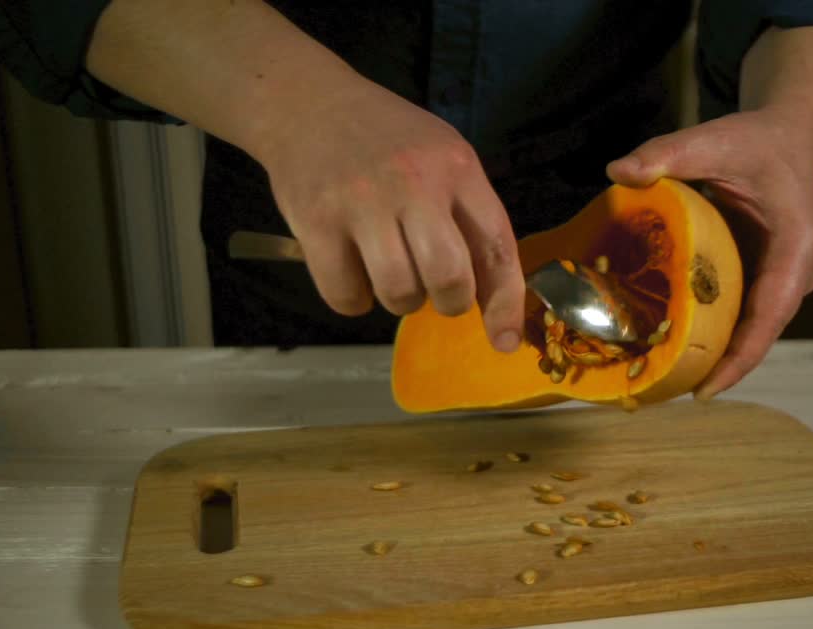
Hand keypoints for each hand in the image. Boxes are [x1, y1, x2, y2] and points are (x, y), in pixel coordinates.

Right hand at [254, 78, 524, 351]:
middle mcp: (414, 183)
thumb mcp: (442, 158)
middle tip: (434, 291)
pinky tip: (351, 270)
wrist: (307, 104)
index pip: (496, 245)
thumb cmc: (385, 141)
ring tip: (389, 272)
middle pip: (448, 277)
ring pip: (398, 292)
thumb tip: (494, 300)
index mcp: (456, 168)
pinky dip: (352, 299)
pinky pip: (345, 295)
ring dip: (399, 300)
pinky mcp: (316, 221)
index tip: (505, 341)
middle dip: (448, 302)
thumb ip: (469, 218)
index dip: (505, 302)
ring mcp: (362, 202)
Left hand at [606, 108, 812, 397]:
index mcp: (796, 247)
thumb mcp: (711, 139)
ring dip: (715, 354)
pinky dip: (713, 330)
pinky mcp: (769, 280)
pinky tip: (675, 345)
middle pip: (759, 334)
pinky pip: (743, 313)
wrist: (787, 136)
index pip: (770, 316)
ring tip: (665, 379)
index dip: (739, 358)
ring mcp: (786, 280)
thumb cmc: (754, 140)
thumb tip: (616, 171)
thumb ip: (666, 153)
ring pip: (751, 329)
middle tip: (667, 392)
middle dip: (719, 367)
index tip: (705, 390)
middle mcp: (799, 273)